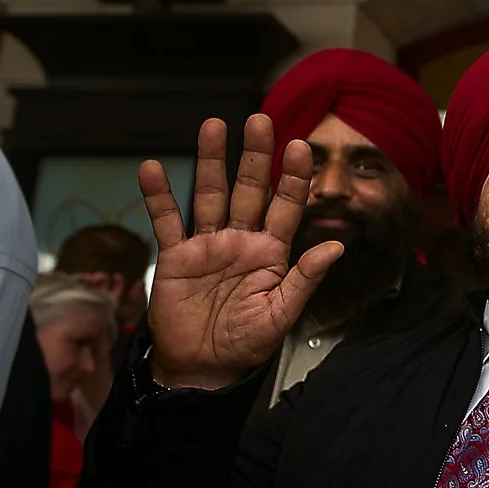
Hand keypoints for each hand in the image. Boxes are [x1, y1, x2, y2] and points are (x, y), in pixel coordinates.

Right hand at [139, 115, 340, 389]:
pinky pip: (167, 220)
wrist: (202, 367)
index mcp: (272, 252)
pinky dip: (159, 196)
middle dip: (256, 156)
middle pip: (250, 189)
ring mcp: (208, 244)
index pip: (287, 207)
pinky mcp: (176, 256)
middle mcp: (242, 239)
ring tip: (213, 125)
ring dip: (212, 161)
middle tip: (260, 120)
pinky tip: (152, 169)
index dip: (294, 178)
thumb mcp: (281, 315)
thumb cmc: (246, 343)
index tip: (301, 147)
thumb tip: (336, 247)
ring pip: (210, 194)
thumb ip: (305, 279)